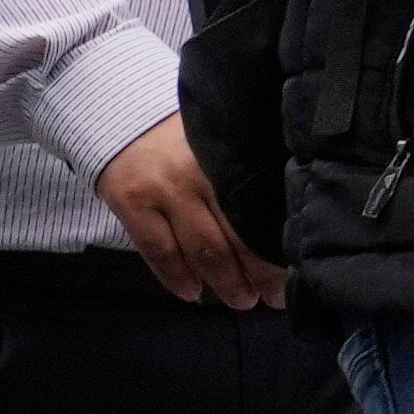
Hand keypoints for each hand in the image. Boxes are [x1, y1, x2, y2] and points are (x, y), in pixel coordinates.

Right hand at [94, 118, 288, 313]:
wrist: (118, 111)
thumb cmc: (181, 130)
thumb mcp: (223, 143)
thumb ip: (245, 174)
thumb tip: (282, 222)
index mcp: (230, 161)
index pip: (260, 216)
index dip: (278, 252)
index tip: (295, 276)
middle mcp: (198, 176)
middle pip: (235, 238)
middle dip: (258, 276)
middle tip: (273, 299)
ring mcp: (162, 191)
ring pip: (200, 250)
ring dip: (223, 282)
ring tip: (241, 301)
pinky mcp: (130, 202)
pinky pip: (157, 250)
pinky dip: (176, 277)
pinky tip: (192, 293)